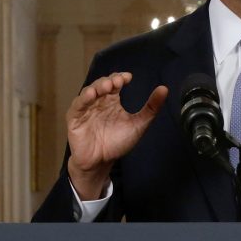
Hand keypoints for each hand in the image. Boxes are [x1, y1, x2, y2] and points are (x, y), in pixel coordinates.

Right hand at [66, 72, 167, 199]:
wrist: (101, 163)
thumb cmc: (117, 142)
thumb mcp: (138, 124)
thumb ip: (150, 108)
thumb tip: (164, 89)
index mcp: (112, 100)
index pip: (115, 83)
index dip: (120, 77)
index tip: (128, 77)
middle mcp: (98, 102)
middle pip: (101, 85)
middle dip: (109, 81)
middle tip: (119, 81)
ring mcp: (86, 109)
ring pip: (89, 92)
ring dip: (97, 87)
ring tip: (107, 86)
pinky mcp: (75, 119)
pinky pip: (77, 106)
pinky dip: (83, 99)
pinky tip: (90, 95)